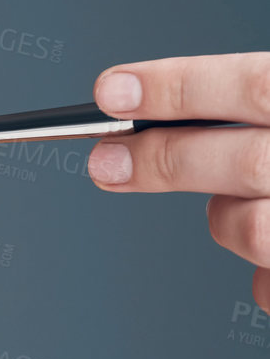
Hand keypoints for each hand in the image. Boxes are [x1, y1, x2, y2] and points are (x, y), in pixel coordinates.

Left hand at [86, 52, 269, 311]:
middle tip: (104, 163)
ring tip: (238, 206)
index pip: (256, 86)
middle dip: (165, 160)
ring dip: (225, 219)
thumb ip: (247, 115)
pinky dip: (263, 272)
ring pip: (252, 229)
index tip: (109, 92)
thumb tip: (136, 115)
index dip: (180, 87)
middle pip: (243, 162)